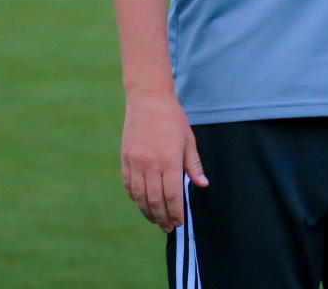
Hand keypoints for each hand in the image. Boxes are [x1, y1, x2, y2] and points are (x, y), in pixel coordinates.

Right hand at [121, 91, 206, 231]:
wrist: (148, 99)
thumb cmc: (172, 119)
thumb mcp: (188, 140)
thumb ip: (194, 165)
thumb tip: (202, 185)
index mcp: (169, 160)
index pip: (172, 196)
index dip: (176, 213)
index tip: (179, 222)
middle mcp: (150, 164)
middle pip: (155, 201)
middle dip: (162, 218)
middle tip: (168, 227)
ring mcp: (135, 162)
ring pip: (140, 197)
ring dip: (148, 212)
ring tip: (156, 220)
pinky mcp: (125, 158)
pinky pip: (128, 185)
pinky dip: (135, 198)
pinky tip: (142, 203)